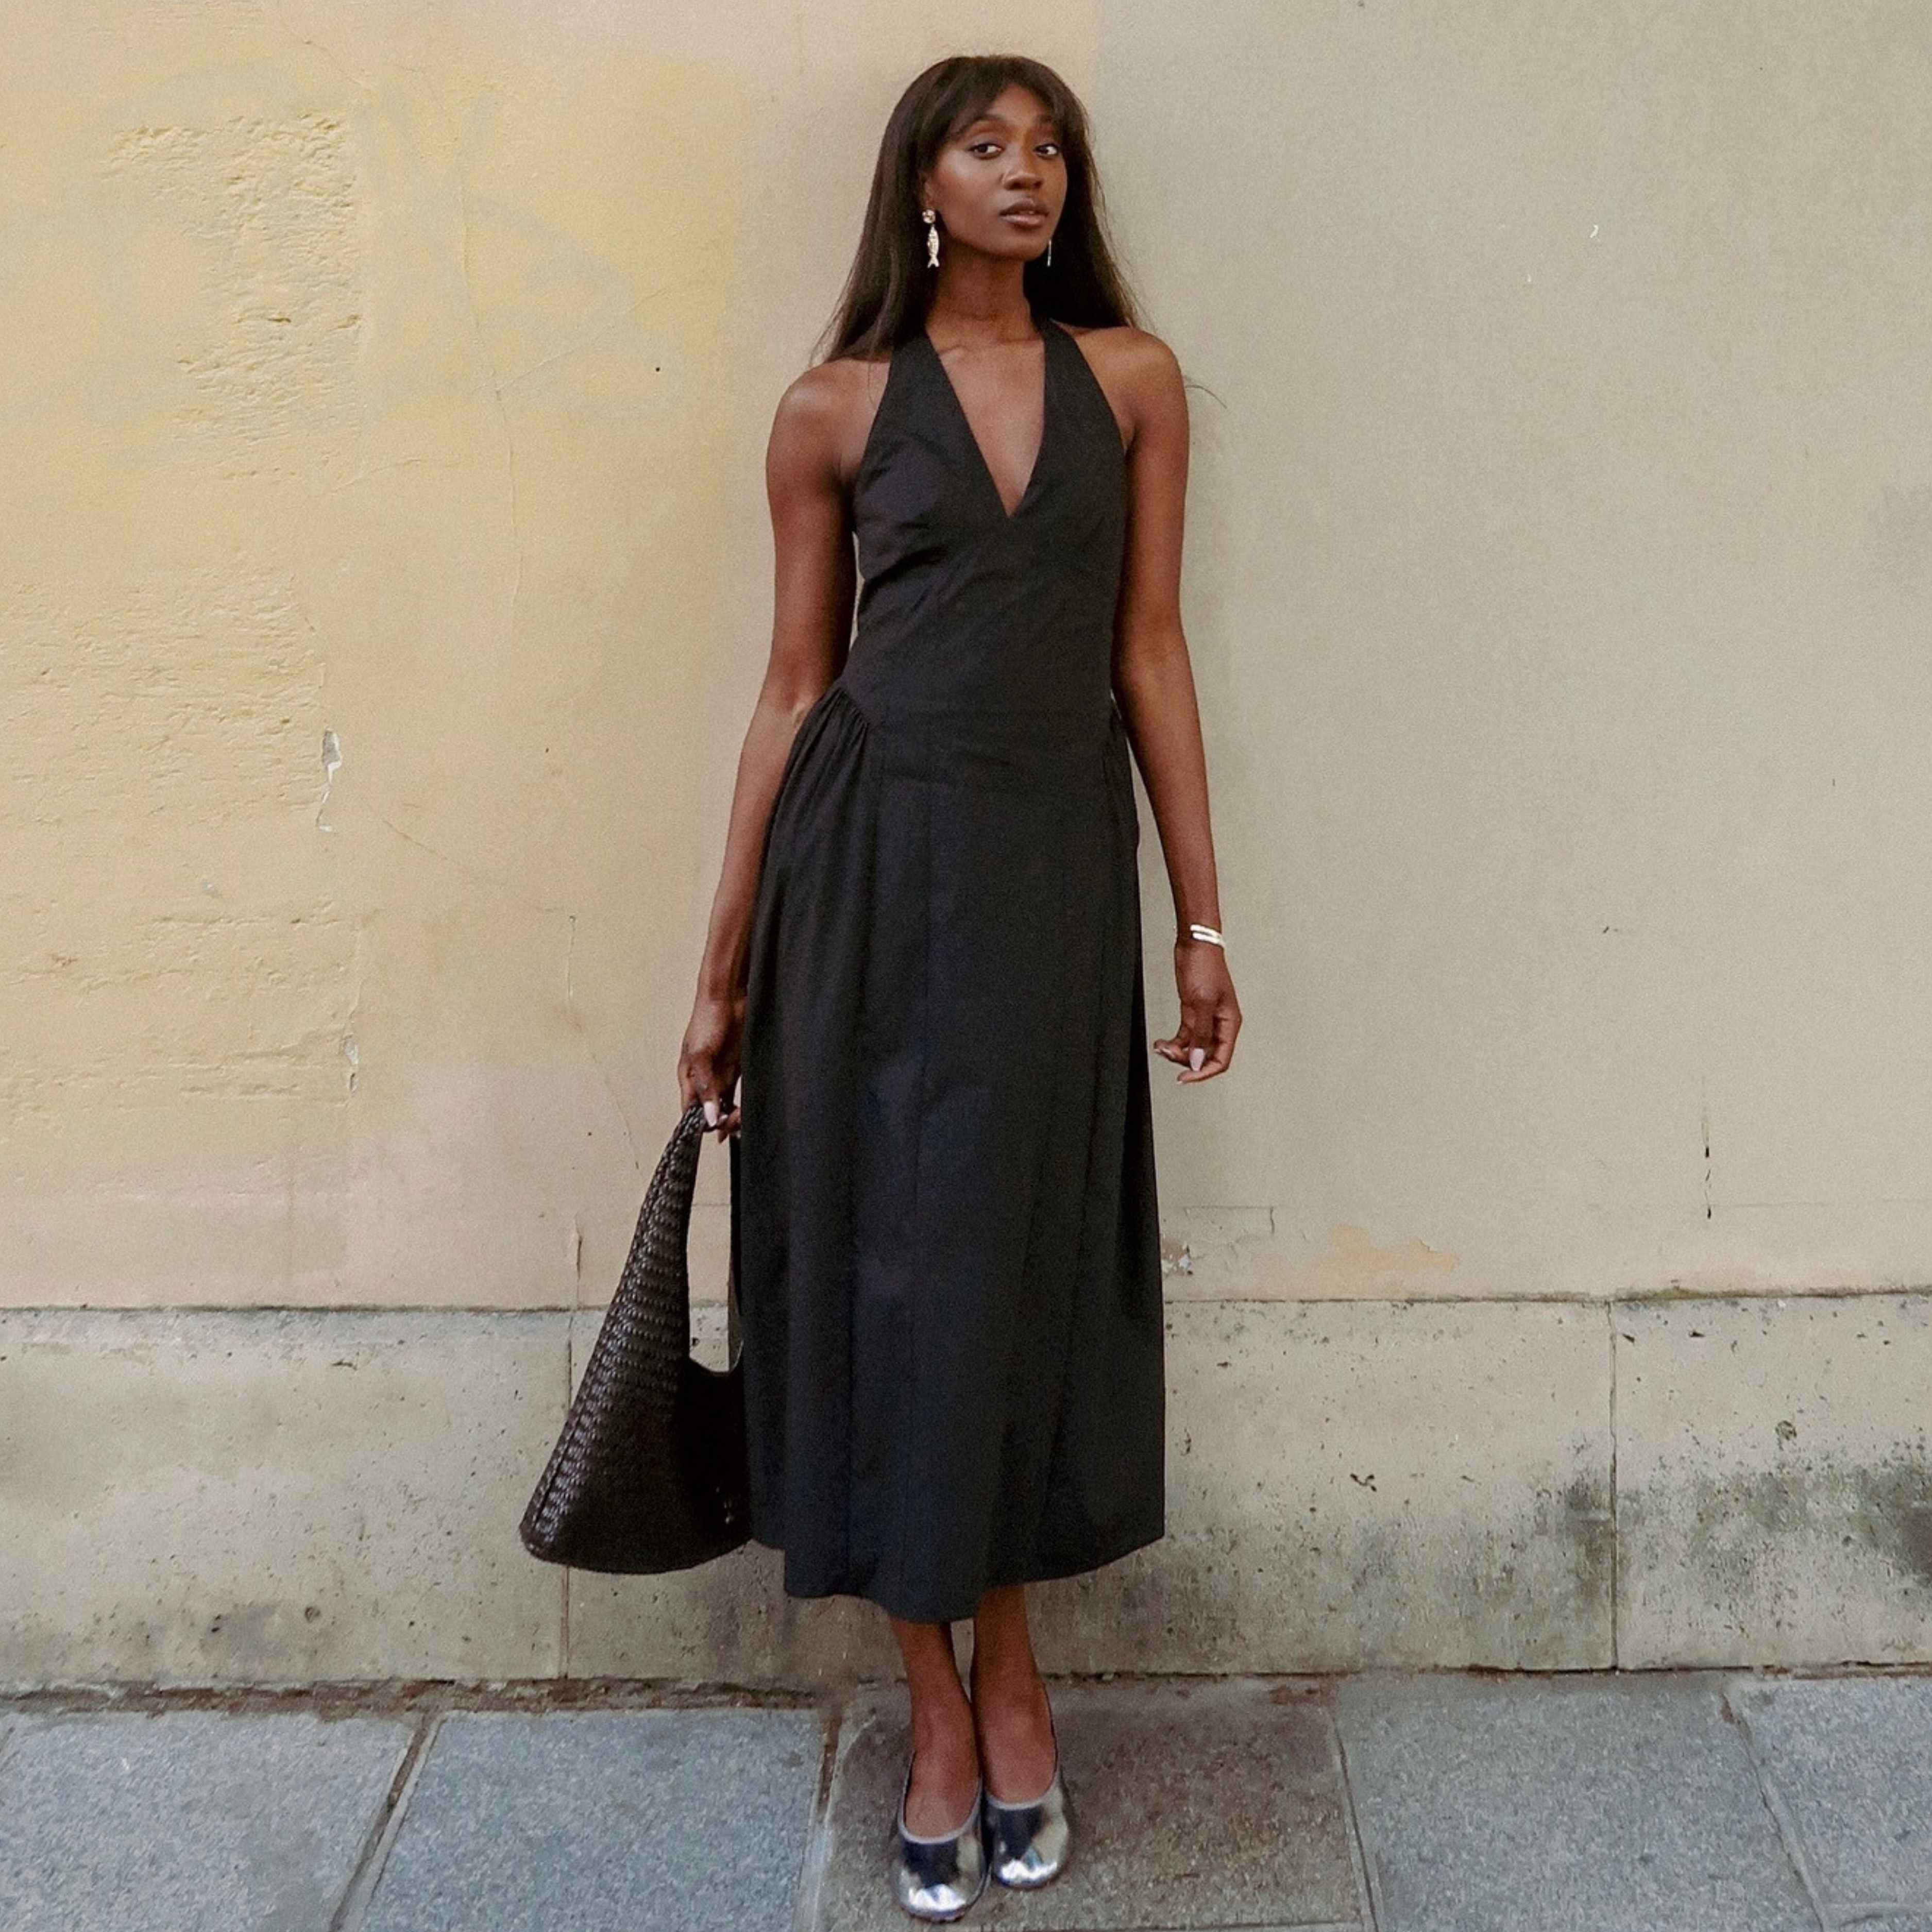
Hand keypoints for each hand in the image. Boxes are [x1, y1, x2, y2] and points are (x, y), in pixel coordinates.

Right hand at [678, 986, 743, 1139]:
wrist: (728, 999)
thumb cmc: (706, 1020)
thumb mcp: (700, 1056)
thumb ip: (704, 1086)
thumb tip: (707, 1115)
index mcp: (688, 1079)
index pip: (690, 1111)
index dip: (701, 1124)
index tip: (715, 1129)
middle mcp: (703, 1081)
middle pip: (708, 1113)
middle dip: (720, 1122)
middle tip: (732, 1122)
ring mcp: (720, 1076)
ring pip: (723, 1107)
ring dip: (731, 1117)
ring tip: (740, 1119)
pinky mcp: (736, 1071)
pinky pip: (736, 1095)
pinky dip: (740, 1107)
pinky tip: (745, 1113)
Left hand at [1152, 938, 1239, 1082]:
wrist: (1194, 946)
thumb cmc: (1205, 967)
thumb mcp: (1202, 1002)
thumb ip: (1200, 1034)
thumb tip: (1197, 1061)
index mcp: (1229, 1023)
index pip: (1221, 1059)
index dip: (1204, 1072)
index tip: (1185, 1077)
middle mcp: (1219, 1024)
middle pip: (1206, 1056)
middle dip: (1186, 1060)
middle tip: (1168, 1054)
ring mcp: (1205, 1020)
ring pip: (1192, 1048)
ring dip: (1176, 1052)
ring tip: (1162, 1047)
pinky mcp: (1192, 1013)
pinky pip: (1184, 1037)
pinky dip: (1173, 1043)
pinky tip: (1161, 1043)